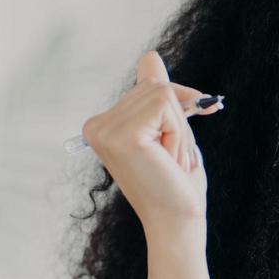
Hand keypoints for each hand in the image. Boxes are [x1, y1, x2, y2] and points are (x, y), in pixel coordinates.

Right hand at [79, 50, 223, 234]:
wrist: (177, 222)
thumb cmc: (175, 184)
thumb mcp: (168, 130)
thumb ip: (156, 94)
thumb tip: (150, 55)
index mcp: (102, 126)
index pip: (147, 86)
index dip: (175, 105)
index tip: (181, 136)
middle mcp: (96, 126)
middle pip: (155, 86)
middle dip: (178, 120)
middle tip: (169, 159)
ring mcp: (106, 130)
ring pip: (163, 93)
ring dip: (179, 129)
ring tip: (168, 161)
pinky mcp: (123, 135)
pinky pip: (167, 105)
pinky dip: (178, 133)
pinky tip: (166, 160)